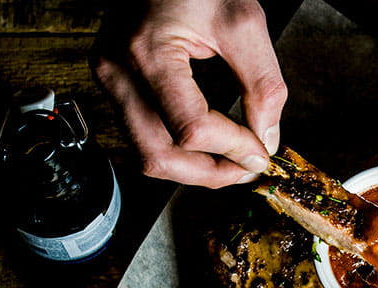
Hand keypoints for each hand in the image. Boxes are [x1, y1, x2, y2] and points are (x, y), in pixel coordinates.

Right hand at [92, 0, 285, 187]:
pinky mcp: (115, 83)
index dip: (232, 149)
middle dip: (209, 174)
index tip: (261, 152)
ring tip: (231, 162)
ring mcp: (110, 79)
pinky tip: (208, 146)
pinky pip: (142, 135)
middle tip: (246, 170)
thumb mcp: (244, 23)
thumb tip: (266, 138)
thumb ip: (262, 84)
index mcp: (147, 52)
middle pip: (158, 155)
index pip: (190, 129)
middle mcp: (117, 71)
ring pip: (146, 154)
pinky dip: (178, 150)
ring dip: (193, 169)